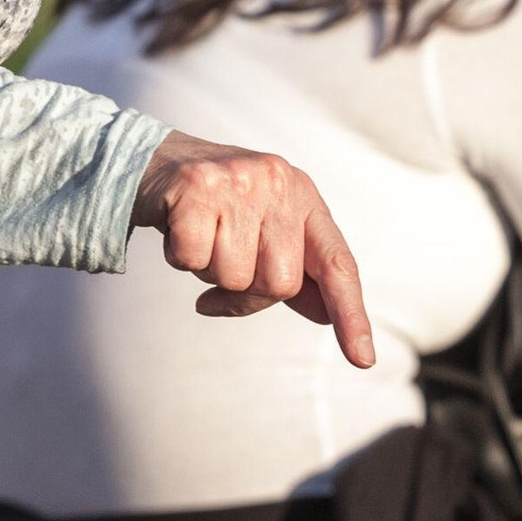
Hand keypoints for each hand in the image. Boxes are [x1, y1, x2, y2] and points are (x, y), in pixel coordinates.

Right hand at [133, 130, 375, 368]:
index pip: (337, 263)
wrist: (158, 161)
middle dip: (245, 291)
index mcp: (303, 196)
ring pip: (232, 276)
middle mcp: (278, 183)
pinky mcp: (196, 188)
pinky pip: (192, 259)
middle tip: (221, 262)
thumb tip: (327, 314)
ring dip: (207, 271)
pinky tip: (177, 229)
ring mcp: (238, 183)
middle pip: (279, 282)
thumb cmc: (218, 207)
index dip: (351, 313)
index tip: (363, 359)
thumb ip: (294, 270)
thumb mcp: (265, 230)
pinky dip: (178, 257)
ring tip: (201, 237)